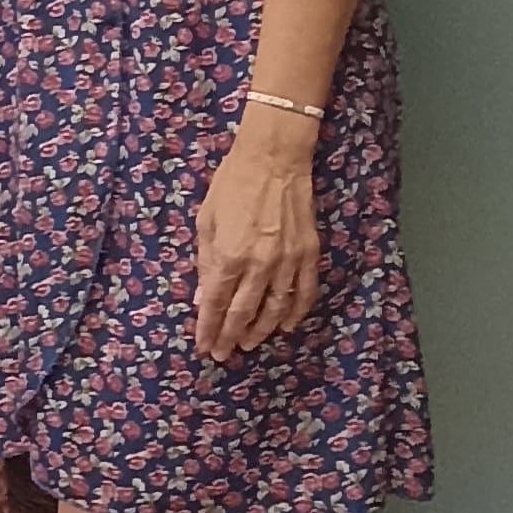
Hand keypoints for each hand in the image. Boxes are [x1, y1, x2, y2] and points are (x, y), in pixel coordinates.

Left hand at [194, 125, 318, 360]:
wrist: (273, 160)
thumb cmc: (232, 185)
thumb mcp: (206, 220)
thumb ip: (206, 261)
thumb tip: (203, 297)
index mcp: (229, 255)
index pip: (217, 302)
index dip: (209, 327)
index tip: (204, 346)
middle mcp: (260, 264)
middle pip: (244, 312)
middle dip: (231, 336)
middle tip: (223, 353)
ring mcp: (288, 261)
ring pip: (275, 309)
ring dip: (262, 330)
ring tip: (249, 343)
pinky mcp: (309, 254)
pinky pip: (304, 292)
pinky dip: (295, 313)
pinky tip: (285, 325)